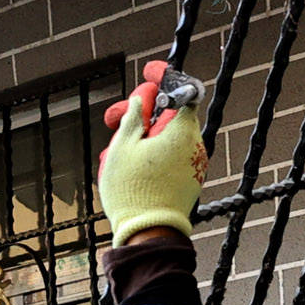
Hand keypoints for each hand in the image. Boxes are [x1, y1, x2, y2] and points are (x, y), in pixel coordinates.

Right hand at [98, 58, 204, 242]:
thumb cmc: (134, 190)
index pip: (179, 90)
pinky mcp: (186, 179)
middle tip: (111, 119)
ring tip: (112, 153)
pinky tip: (125, 167)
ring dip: (138, 138)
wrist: (147, 234)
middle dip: (138, 114)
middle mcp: (193, 144)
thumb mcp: (123, 146)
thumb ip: (132, 117)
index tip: (149, 71)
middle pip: (166, 115)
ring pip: (163, 138)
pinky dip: (148, 155)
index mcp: (181, 130)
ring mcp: (191, 163)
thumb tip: (141, 99)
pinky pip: (167, 158)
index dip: (162, 77)